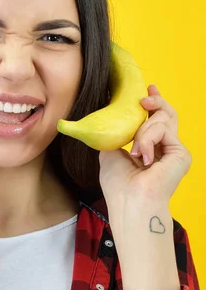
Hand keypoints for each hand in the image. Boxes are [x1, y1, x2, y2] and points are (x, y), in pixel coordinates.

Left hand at [98, 85, 191, 206]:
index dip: (154, 103)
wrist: (130, 201)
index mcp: (149, 150)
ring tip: (135, 152)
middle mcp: (165, 150)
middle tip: (144, 95)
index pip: (155, 122)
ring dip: (142, 131)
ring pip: (162, 120)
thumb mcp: (110, 152)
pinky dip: (148, 139)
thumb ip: (115, 134)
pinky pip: (163, 129)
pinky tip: (142, 155)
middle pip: (166, 116)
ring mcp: (174, 151)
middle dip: (156, 101)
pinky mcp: (181, 153)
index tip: (148, 88)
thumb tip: (108, 117)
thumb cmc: (118, 184)